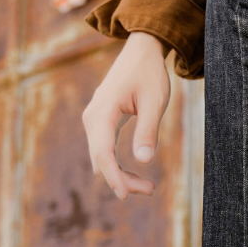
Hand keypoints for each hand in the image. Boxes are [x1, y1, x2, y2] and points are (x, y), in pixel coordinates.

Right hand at [82, 32, 170, 199]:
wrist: (141, 51)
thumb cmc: (149, 74)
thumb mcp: (154, 101)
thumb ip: (148, 129)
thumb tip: (144, 159)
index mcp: (102, 111)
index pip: (103, 153)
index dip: (114, 176)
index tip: (127, 195)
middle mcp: (93, 118)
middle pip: (101, 160)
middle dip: (122, 179)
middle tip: (151, 189)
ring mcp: (95, 122)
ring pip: (102, 158)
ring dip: (121, 175)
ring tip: (149, 187)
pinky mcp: (102, 124)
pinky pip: (105, 151)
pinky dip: (118, 165)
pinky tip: (135, 175)